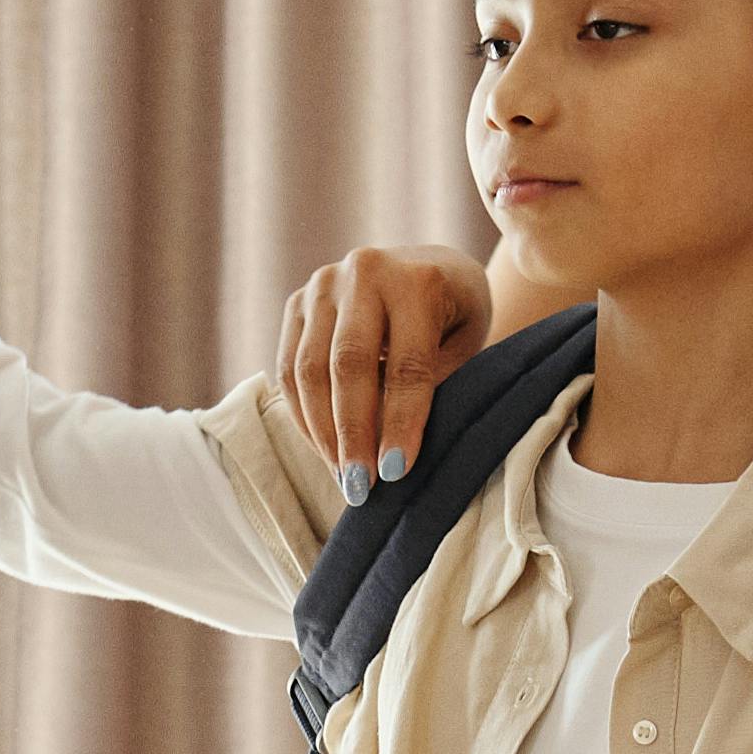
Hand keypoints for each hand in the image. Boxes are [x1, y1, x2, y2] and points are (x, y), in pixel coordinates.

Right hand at [272, 247, 504, 475]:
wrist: (431, 266)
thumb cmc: (455, 315)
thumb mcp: (463, 345)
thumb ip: (432, 385)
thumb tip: (389, 451)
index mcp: (416, 280)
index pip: (406, 364)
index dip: (401, 422)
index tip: (397, 472)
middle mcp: (363, 272)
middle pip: (347, 365)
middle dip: (352, 433)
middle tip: (361, 487)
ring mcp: (322, 285)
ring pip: (308, 370)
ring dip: (323, 433)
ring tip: (344, 477)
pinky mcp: (297, 302)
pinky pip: (288, 369)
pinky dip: (304, 416)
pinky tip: (326, 450)